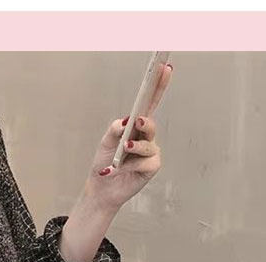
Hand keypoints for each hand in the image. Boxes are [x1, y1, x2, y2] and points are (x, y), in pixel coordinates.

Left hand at [81, 61, 172, 213]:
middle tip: (137, 122)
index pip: (148, 103)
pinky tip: (121, 169)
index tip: (164, 68)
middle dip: (145, 122)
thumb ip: (116, 129)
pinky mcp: (152, 167)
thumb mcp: (106, 142)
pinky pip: (146, 161)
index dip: (157, 86)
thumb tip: (127, 121)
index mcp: (134, 127)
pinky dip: (131, 165)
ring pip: (148, 143)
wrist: (101, 189)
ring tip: (123, 151)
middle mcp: (145, 137)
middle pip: (151, 122)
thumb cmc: (105, 163)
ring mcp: (150, 152)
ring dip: (133, 148)